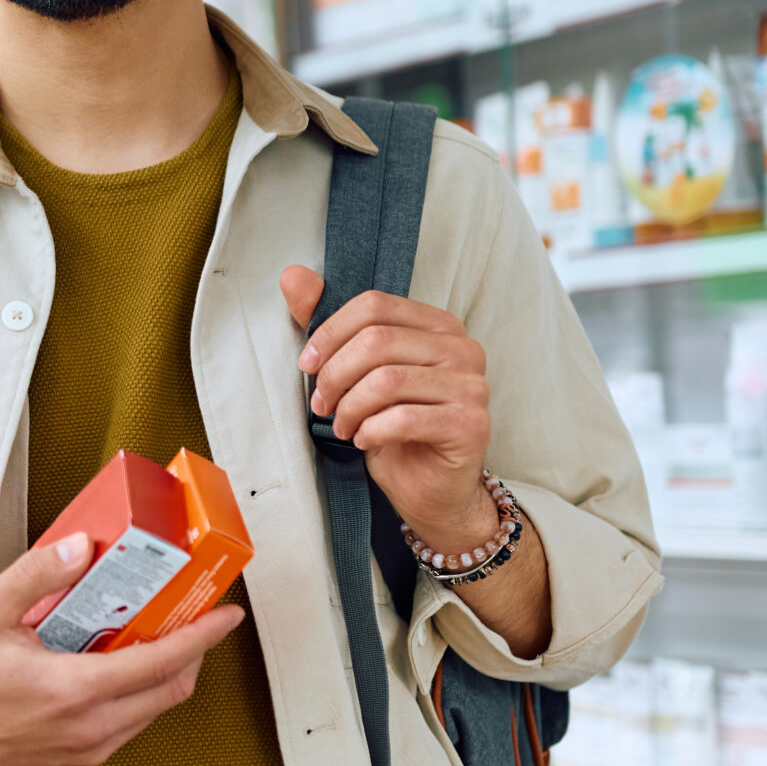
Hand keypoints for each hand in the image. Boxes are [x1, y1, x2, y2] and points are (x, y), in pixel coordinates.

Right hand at [0, 534, 243, 765]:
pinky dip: (141, 690)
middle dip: (194, 650)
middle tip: (194, 613)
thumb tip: (80, 547)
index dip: (203, 636)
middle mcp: (90, 726)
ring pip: (154, 708)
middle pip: (172, 688)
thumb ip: (36, 575)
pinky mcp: (80, 755)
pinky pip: (131, 721)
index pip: (162, 662)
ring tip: (156, 630)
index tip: (227, 613)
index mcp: (74, 690)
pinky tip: (119, 661)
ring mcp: (88, 746)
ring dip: (167, 671)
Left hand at [281, 265, 494, 554]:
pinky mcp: (471, 424)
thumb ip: (329, 325)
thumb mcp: (356, 373)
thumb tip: (293, 276)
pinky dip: (371, 431)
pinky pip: (403, 418)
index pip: (375, 305)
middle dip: (335, 375)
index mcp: (438, 325)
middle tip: (321, 405)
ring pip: (387, 380)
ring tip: (342, 426)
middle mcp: (463, 348)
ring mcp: (473, 385)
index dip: (330, 332)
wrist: (431, 489)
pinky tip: (365, 440)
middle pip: (377, 341)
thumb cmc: (394, 428)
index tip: (307, 365)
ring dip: (350, 408)